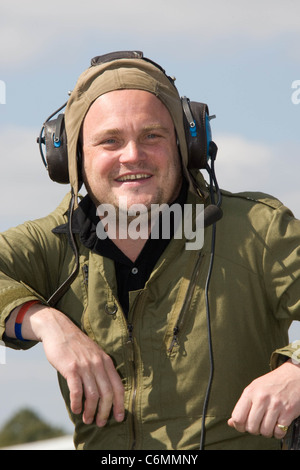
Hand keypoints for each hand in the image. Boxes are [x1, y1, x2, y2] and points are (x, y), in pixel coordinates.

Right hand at [8, 304, 124, 426]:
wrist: (58, 328)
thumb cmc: (75, 344)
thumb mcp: (93, 353)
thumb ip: (100, 368)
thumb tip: (104, 391)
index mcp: (106, 361)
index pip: (118, 386)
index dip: (120, 403)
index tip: (119, 417)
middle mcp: (98, 363)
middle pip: (107, 393)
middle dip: (105, 412)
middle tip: (100, 422)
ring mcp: (85, 365)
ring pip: (93, 395)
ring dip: (91, 411)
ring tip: (87, 419)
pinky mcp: (71, 368)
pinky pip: (77, 391)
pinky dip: (77, 403)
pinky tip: (76, 409)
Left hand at [228, 360, 299, 438]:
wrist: (294, 376)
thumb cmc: (273, 383)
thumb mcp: (254, 388)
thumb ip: (242, 405)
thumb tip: (231, 422)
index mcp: (250, 392)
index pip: (238, 417)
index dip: (239, 427)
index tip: (244, 426)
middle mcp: (261, 398)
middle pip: (251, 427)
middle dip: (254, 430)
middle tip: (258, 424)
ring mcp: (275, 405)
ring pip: (265, 431)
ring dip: (267, 432)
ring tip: (269, 424)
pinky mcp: (288, 412)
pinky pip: (278, 432)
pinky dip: (278, 432)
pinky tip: (278, 424)